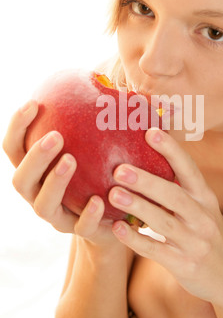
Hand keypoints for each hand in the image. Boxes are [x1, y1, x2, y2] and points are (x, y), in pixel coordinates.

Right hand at [2, 100, 119, 247]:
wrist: (113, 219)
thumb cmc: (100, 172)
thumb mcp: (97, 147)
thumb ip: (96, 123)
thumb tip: (110, 84)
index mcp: (37, 171)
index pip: (15, 148)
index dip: (17, 127)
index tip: (34, 103)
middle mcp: (39, 194)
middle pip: (21, 179)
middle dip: (34, 157)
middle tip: (55, 136)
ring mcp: (58, 217)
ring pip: (43, 205)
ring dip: (53, 182)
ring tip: (71, 161)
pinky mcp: (80, 233)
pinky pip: (79, 227)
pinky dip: (87, 214)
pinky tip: (100, 200)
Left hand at [109, 128, 222, 308]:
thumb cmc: (205, 232)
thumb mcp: (202, 207)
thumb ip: (180, 187)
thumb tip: (148, 157)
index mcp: (205, 198)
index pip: (189, 169)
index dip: (171, 150)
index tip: (151, 132)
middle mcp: (202, 217)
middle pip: (174, 195)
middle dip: (147, 181)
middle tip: (119, 169)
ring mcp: (194, 243)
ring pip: (164, 222)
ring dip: (138, 207)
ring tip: (114, 195)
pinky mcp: (184, 265)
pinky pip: (156, 251)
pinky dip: (136, 240)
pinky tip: (117, 229)